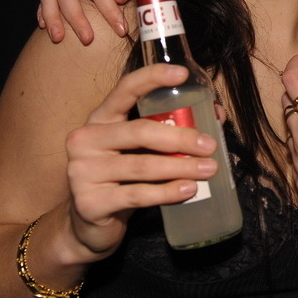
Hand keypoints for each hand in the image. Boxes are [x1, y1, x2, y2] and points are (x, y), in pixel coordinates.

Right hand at [64, 63, 220, 258]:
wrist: (88, 223)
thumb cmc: (121, 178)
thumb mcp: (138, 149)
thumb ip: (167, 130)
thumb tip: (215, 115)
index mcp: (100, 118)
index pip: (125, 89)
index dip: (152, 78)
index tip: (182, 74)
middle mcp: (85, 139)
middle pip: (139, 131)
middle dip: (180, 137)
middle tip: (209, 145)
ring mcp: (83, 172)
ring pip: (141, 166)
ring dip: (181, 167)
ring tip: (209, 169)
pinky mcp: (90, 203)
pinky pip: (137, 195)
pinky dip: (167, 192)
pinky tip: (188, 189)